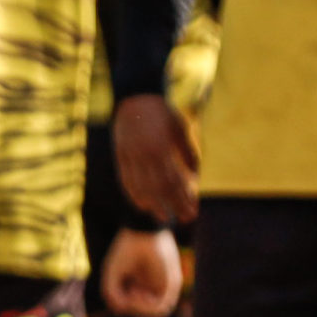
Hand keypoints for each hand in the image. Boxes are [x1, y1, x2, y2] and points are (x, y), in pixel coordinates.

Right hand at [100, 228, 182, 316]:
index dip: (129, 308)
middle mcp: (160, 286)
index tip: (122, 293)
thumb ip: (112, 294)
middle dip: (135, 310)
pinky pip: (162, 307)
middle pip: (150, 313)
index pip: (141, 308)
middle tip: (126, 297)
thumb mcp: (113, 275)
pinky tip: (135, 294)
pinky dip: (145, 306)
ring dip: (140, 310)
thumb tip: (121, 310)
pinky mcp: (173, 283)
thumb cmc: (125, 249)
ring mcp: (168, 285)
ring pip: (159, 314)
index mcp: (147, 285)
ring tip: (131, 297)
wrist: (141, 231)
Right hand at [111, 94, 198, 225]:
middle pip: (161, 188)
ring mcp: (130, 157)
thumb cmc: (162, 112)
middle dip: (175, 205)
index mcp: (162, 148)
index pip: (175, 181)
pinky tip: (143, 205)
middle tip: (187, 217)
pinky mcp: (120, 157)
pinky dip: (134, 195)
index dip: (185, 198)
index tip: (194, 209)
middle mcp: (145, 156)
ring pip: (142, 187)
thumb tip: (196, 176)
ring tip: (164, 217)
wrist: (135, 98)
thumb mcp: (180, 129)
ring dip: (154, 205)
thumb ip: (188, 152)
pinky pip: (127, 181)